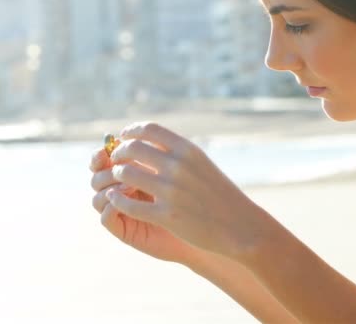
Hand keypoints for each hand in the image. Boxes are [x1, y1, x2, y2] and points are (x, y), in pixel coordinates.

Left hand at [106, 122, 264, 259]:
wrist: (240, 226)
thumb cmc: (219, 194)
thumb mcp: (201, 164)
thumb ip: (177, 152)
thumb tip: (148, 139)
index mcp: (188, 150)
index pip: (149, 129)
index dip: (130, 131)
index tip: (123, 137)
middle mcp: (178, 166)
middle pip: (133, 148)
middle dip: (119, 152)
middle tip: (115, 160)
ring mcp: (172, 191)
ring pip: (126, 173)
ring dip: (116, 174)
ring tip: (116, 179)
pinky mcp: (166, 215)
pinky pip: (128, 204)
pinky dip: (116, 199)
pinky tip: (114, 198)